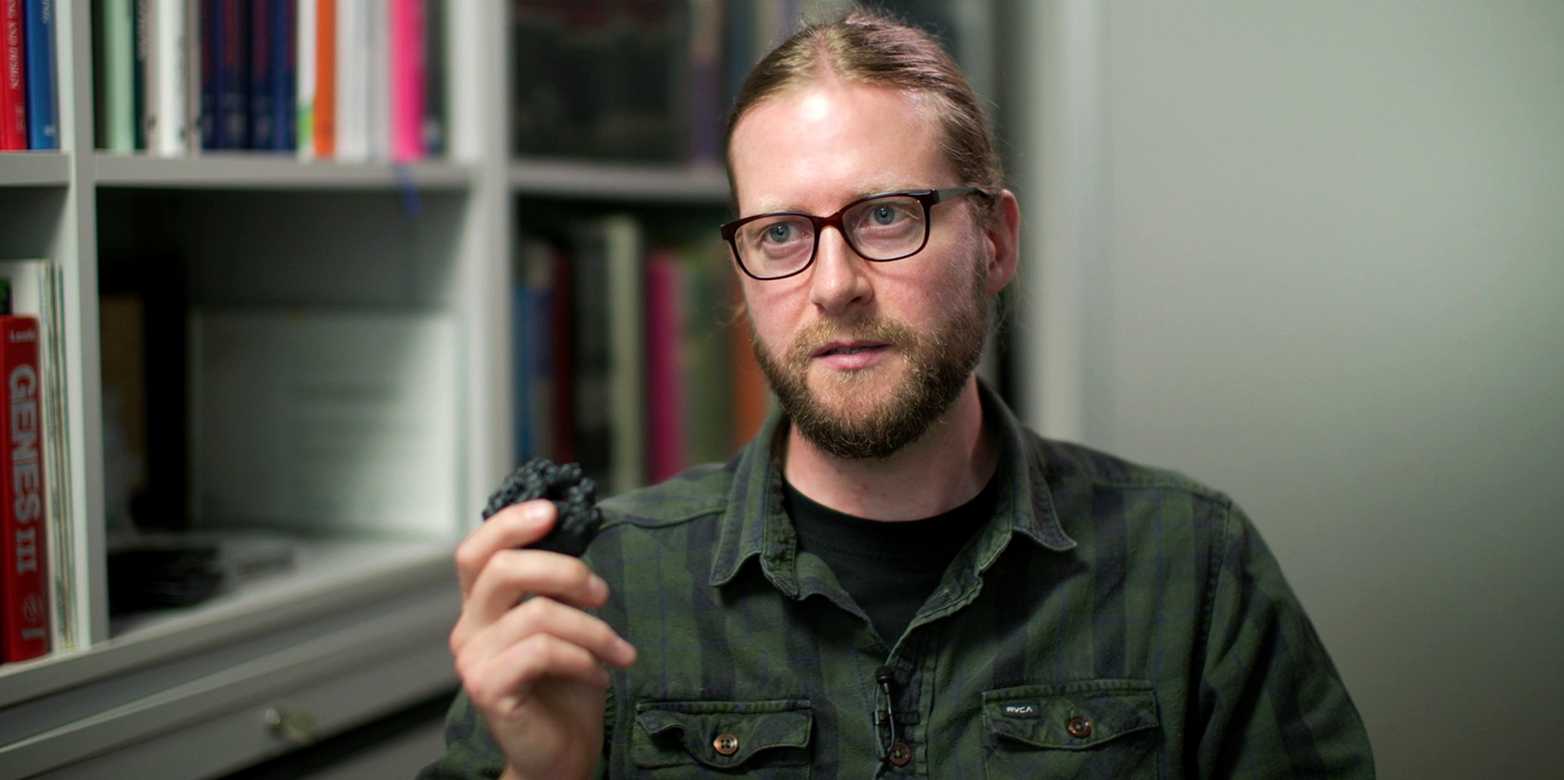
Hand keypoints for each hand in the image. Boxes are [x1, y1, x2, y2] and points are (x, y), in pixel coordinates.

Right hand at [449, 500, 636, 779]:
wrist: (560, 754)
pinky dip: (583, 659)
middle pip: (504, 569)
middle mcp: (468, 629)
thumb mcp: (564, 626)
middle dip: (565, 571)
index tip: (552, 511)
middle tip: (602, 593)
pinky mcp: (489, 688)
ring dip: (594, 630)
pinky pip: (543, 651)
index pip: (476, 552)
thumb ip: (555, 588)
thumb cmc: (565, 689)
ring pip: (538, 614)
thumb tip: (574, 536)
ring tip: (618, 652)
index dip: (509, 523)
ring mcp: (474, 660)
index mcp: (482, 608)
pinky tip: (600, 675)